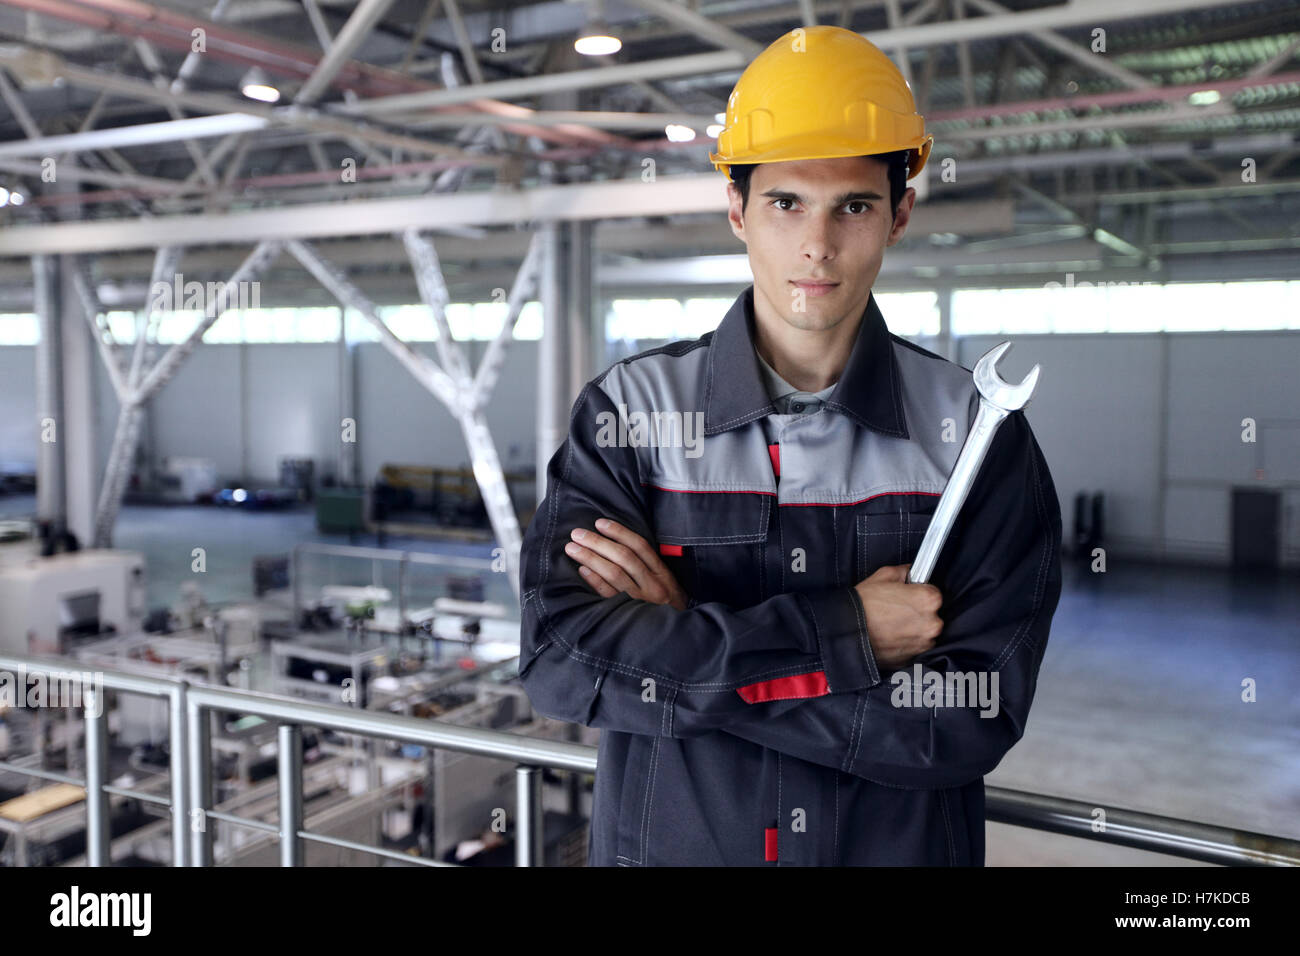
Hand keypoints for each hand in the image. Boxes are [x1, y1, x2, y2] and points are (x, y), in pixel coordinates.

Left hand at [563, 518, 689, 610]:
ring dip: (591, 558)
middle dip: (598, 542)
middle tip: (578, 534)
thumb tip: (617, 544)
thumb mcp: (666, 582)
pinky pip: (609, 594)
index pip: (640, 546)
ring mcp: (640, 600)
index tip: (600, 523)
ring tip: (573, 549)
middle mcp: (652, 585)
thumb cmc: (666, 604)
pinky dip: (595, 580)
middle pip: (623, 557)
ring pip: (614, 573)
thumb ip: (648, 565)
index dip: (619, 532)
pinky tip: (582, 570)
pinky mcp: (628, 613)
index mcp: (662, 573)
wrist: (675, 635)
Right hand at [853, 564, 943, 668]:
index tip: (908, 595)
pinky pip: (915, 647)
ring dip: (913, 629)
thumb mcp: (882, 576)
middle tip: (896, 610)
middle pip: (931, 615)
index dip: (918, 593)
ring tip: (891, 625)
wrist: (848, 632)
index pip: (934, 593)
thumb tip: (909, 572)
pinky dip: (906, 643)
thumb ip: (903, 572)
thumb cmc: (864, 604)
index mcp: (928, 600)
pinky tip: (891, 636)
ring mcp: (924, 643)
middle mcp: (931, 623)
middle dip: (917, 612)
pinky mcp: (914, 657)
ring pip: (924, 632)